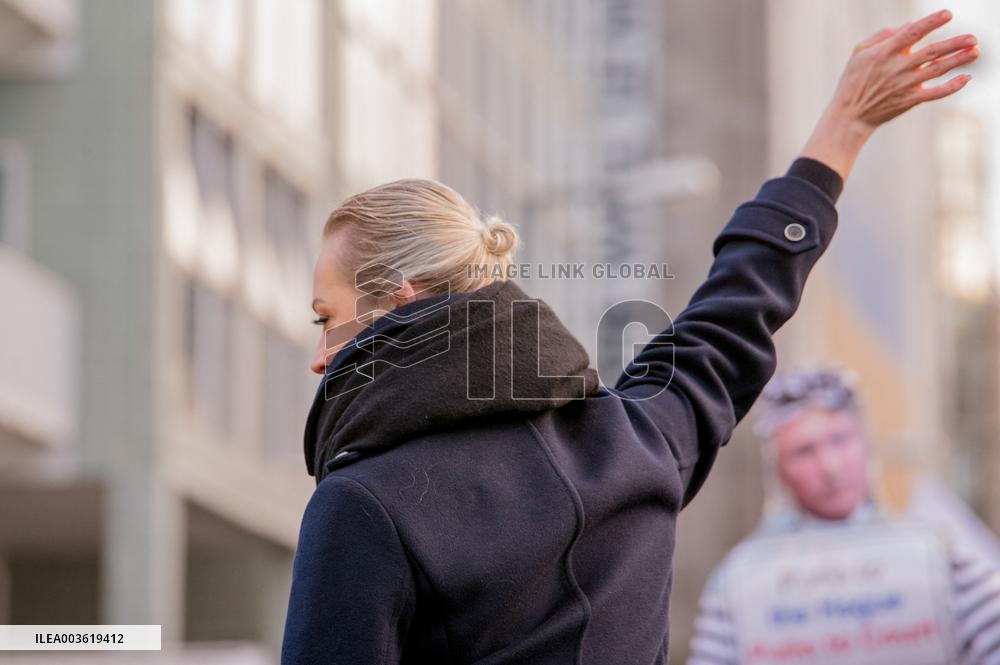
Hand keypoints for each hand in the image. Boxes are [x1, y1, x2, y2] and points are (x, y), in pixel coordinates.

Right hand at [801, 8, 977, 180]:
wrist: (849, 115)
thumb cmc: (853, 81)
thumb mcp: (858, 53)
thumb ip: (882, 36)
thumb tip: (907, 27)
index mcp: (884, 53)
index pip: (912, 33)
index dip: (930, 23)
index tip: (948, 14)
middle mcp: (897, 67)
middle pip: (931, 52)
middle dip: (954, 44)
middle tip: (973, 38)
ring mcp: (905, 85)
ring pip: (937, 70)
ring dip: (958, 60)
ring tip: (976, 52)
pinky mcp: (909, 100)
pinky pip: (935, 93)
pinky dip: (951, 87)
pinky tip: (966, 78)